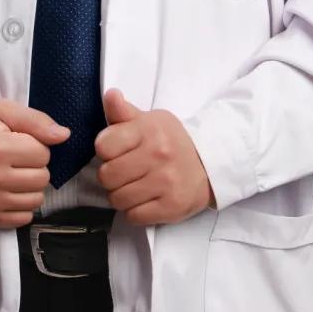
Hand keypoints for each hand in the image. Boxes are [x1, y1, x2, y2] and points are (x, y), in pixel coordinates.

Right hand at [0, 99, 69, 228]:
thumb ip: (35, 120)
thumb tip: (64, 135)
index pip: (43, 154)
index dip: (35, 144)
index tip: (18, 140)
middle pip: (42, 178)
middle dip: (34, 165)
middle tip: (15, 156)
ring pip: (36, 199)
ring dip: (30, 185)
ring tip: (12, 172)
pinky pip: (22, 219)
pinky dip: (21, 205)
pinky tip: (9, 190)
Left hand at [94, 89, 215, 225]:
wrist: (209, 163)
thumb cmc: (172, 141)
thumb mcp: (150, 120)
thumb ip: (124, 111)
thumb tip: (110, 95)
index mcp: (149, 129)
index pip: (103, 146)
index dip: (105, 150)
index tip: (115, 151)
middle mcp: (158, 155)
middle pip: (107, 176)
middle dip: (110, 176)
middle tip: (123, 172)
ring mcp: (166, 182)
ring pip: (118, 199)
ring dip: (120, 195)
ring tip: (133, 186)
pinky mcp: (171, 207)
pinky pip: (134, 216)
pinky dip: (134, 211)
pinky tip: (144, 199)